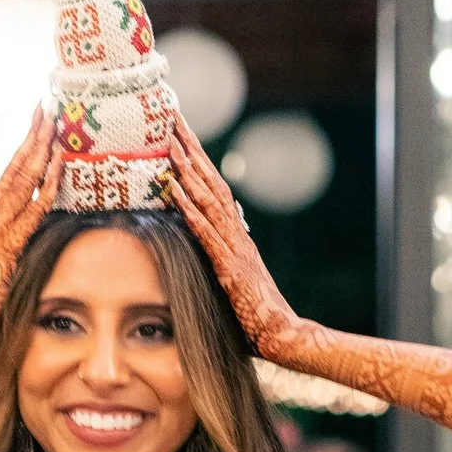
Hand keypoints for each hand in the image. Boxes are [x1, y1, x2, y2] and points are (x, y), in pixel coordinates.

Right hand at [0, 106, 61, 337]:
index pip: (6, 181)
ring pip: (21, 181)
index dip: (22, 154)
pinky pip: (32, 210)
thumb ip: (3, 256)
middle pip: (13, 170)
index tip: (35, 130)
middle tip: (46, 109)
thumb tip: (21, 253)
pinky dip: (46, 186)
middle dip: (31, 138)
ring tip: (53, 123)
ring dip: (39, 150)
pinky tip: (59, 165)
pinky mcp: (6, 245)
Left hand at [166, 116, 296, 356]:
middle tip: (170, 116)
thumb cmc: (254, 317)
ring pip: (209, 198)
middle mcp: (235, 233)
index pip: (212, 186)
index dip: (194, 158)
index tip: (176, 131)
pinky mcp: (230, 266)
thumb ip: (215, 261)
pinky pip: (207, 232)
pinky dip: (190, 208)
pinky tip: (175, 190)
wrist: (282, 335)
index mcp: (234, 235)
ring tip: (169, 141)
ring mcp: (234, 247)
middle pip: (210, 180)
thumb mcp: (229, 282)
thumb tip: (199, 250)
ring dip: (188, 169)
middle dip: (190, 147)